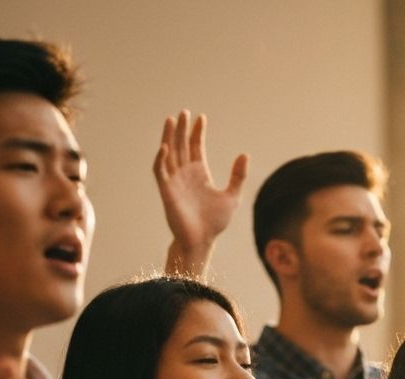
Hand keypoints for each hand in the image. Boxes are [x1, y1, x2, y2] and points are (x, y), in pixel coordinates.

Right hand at [154, 110, 247, 271]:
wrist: (202, 241)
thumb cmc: (215, 223)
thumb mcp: (232, 197)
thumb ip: (238, 176)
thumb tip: (244, 155)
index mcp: (200, 173)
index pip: (196, 147)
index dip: (197, 132)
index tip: (201, 118)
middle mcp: (185, 174)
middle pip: (181, 145)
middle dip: (182, 129)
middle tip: (184, 112)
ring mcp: (175, 181)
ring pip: (169, 153)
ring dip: (169, 137)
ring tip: (171, 120)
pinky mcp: (166, 191)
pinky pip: (160, 171)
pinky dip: (161, 158)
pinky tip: (165, 146)